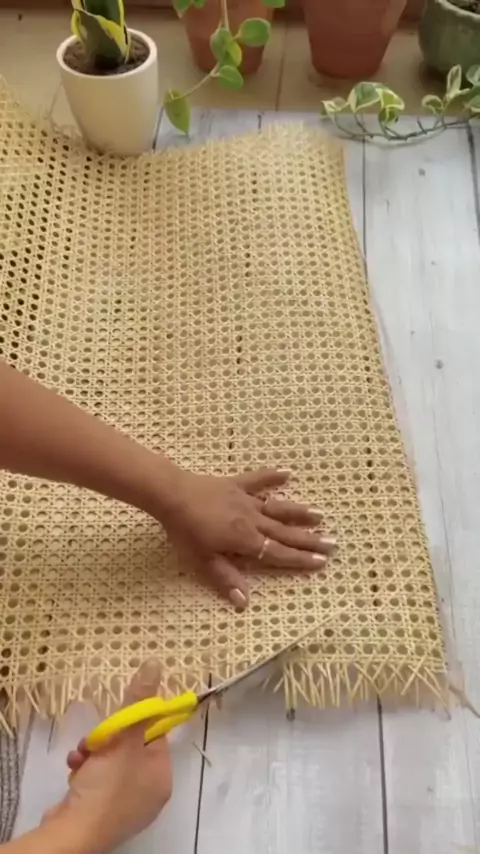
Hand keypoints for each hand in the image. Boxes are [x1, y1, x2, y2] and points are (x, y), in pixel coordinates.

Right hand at [42, 661, 170, 853]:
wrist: (73, 833)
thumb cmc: (107, 785)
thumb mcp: (124, 737)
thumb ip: (139, 701)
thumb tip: (156, 664)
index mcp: (162, 777)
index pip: (155, 737)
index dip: (137, 721)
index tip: (118, 718)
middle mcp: (148, 793)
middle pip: (131, 748)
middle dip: (109, 738)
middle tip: (95, 739)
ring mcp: (124, 806)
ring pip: (111, 763)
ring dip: (94, 752)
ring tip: (81, 754)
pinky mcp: (101, 813)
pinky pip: (97, 781)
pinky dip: (85, 770)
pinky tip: (74, 769)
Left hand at [156, 467, 336, 608]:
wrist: (171, 494)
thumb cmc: (184, 531)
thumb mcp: (202, 560)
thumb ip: (226, 578)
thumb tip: (245, 602)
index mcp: (245, 540)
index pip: (278, 553)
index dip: (301, 559)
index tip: (323, 561)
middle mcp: (252, 519)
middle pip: (285, 532)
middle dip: (309, 539)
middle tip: (333, 542)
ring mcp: (245, 500)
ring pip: (277, 508)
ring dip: (299, 512)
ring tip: (319, 515)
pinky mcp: (235, 484)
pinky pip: (258, 480)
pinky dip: (273, 476)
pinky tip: (288, 473)